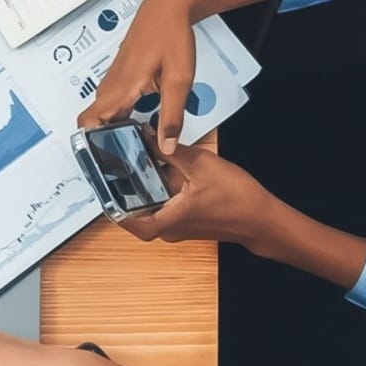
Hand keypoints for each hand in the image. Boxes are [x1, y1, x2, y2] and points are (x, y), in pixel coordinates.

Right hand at [79, 0, 198, 151]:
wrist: (166, 8)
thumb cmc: (171, 37)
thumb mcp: (179, 81)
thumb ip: (172, 117)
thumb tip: (166, 146)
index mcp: (120, 90)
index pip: (88, 125)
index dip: (93, 145)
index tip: (108, 160)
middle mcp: (111, 87)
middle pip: (96, 124)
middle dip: (107, 143)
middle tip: (129, 159)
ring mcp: (113, 81)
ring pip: (105, 114)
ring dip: (115, 129)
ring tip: (137, 144)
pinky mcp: (120, 77)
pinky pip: (113, 103)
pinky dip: (122, 117)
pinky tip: (142, 121)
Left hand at [117, 145, 282, 246]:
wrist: (263, 218)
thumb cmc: (238, 199)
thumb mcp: (201, 166)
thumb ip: (172, 151)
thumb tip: (148, 137)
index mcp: (168, 221)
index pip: (127, 220)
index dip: (112, 204)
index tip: (103, 186)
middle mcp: (170, 229)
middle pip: (135, 215)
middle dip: (124, 193)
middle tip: (115, 172)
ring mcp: (179, 227)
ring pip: (150, 211)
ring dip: (142, 194)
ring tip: (134, 169)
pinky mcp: (188, 222)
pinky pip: (165, 209)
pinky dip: (158, 194)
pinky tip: (161, 174)